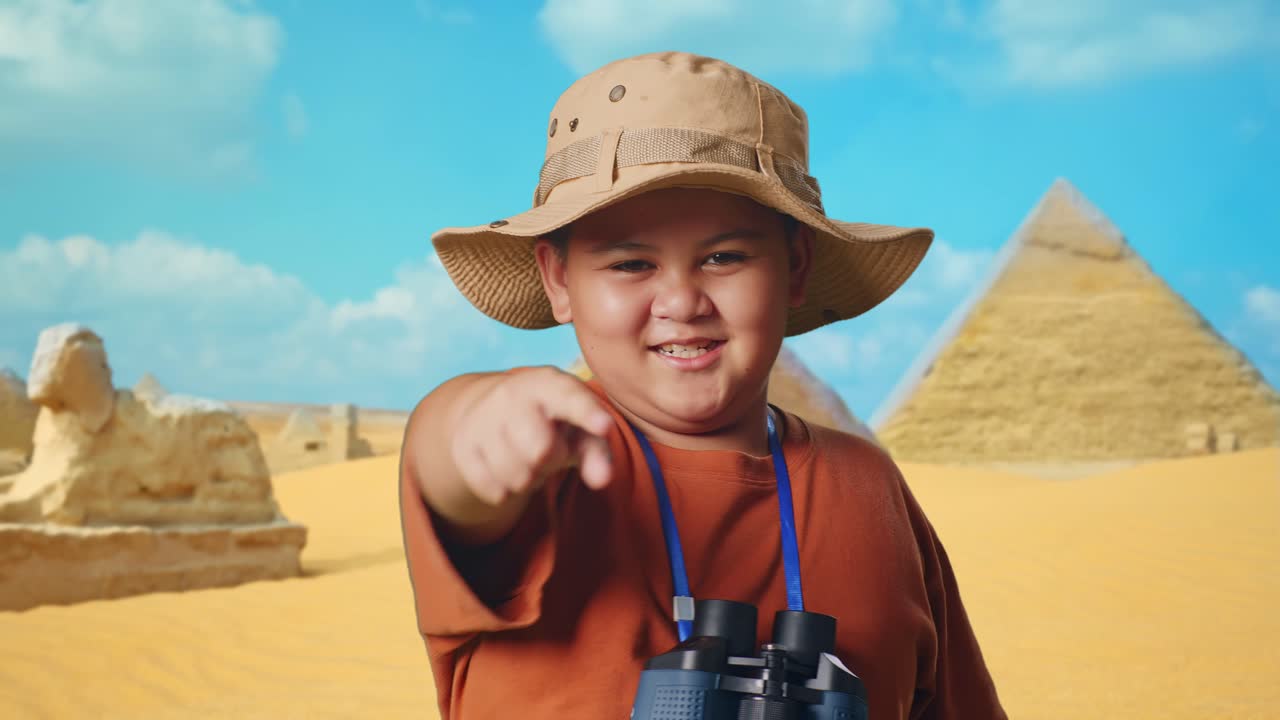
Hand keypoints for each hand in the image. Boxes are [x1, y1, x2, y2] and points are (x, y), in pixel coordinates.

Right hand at [449, 366, 614, 505]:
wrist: (495, 409)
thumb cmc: (554, 420)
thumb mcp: (580, 429)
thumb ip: (597, 452)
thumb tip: (602, 479)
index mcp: (549, 383)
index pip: (570, 399)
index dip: (587, 414)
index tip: (604, 426)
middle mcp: (511, 394)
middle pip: (540, 451)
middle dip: (552, 460)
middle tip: (549, 448)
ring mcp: (482, 419)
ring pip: (516, 476)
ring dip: (530, 479)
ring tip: (528, 458)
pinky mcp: (462, 446)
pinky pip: (494, 491)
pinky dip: (507, 491)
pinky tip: (507, 468)